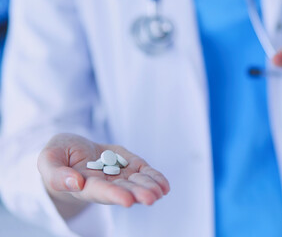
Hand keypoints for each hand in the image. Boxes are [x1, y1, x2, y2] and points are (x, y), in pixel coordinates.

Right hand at [38, 133, 169, 217]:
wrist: (74, 150)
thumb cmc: (59, 155)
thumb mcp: (49, 159)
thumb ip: (57, 174)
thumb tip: (76, 183)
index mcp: (84, 186)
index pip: (100, 192)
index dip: (114, 195)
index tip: (127, 200)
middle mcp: (105, 184)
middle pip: (124, 190)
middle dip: (138, 194)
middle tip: (151, 198)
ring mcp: (120, 175)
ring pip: (137, 183)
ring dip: (149, 187)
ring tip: (161, 191)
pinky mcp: (130, 166)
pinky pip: (144, 174)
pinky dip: (154, 178)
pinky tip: (164, 186)